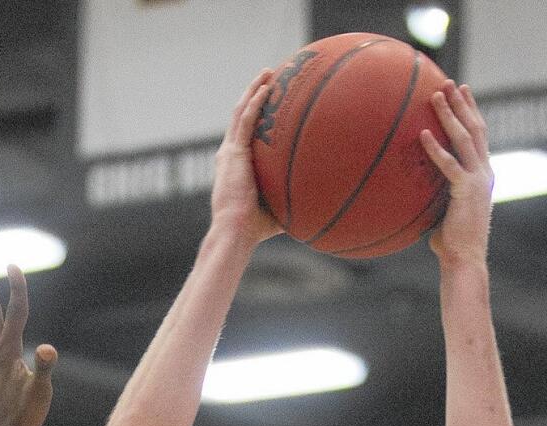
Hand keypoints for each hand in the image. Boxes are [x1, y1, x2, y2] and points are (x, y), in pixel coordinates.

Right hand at [210, 71, 282, 247]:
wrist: (236, 232)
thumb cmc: (254, 229)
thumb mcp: (277, 209)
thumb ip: (292, 200)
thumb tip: (317, 204)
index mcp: (235, 166)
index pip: (244, 135)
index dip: (255, 116)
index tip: (270, 104)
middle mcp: (229, 155)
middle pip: (241, 116)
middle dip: (254, 94)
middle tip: (270, 78)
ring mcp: (229, 153)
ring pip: (241, 111)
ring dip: (254, 90)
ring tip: (267, 72)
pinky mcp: (233, 153)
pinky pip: (245, 121)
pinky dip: (254, 102)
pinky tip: (265, 88)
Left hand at [420, 82, 493, 267]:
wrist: (465, 259)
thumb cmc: (452, 243)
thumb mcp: (445, 211)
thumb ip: (437, 194)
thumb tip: (415, 189)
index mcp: (483, 175)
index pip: (479, 136)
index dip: (472, 112)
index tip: (464, 92)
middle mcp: (485, 173)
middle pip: (475, 129)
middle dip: (463, 104)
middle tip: (451, 83)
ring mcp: (478, 180)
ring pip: (465, 138)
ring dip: (450, 115)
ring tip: (437, 95)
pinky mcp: (466, 191)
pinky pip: (449, 165)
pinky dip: (435, 149)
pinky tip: (422, 134)